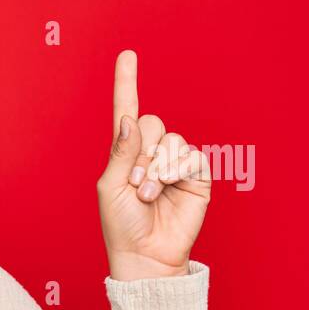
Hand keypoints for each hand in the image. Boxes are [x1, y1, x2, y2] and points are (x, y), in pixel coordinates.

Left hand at [98, 49, 211, 280]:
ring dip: (157, 167)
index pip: (126, 111)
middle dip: (141, 153)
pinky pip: (191, 155)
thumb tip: (131, 119)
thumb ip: (121, 152)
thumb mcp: (112, 187)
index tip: (127, 55)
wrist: (147, 254)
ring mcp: (175, 163)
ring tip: (149, 194)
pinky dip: (176, 170)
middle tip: (136, 184)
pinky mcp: (197, 175)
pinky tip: (168, 189)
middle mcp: (151, 153)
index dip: (127, 82)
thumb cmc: (122, 224)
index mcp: (125, 153)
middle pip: (151, 122)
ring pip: (171, 140)